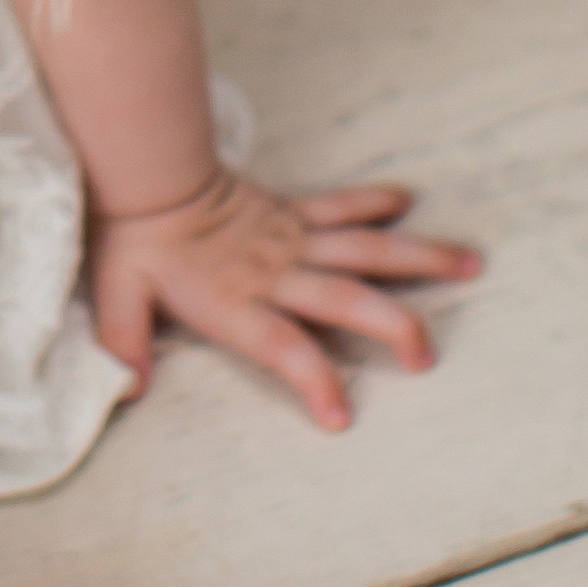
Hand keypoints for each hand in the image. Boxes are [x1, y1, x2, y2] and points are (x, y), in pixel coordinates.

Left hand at [92, 168, 481, 431]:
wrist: (146, 169)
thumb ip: (123, 339)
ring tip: (469, 264)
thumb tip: (126, 387)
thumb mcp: (118, 292)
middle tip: (428, 355)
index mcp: (237, 301)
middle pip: (343, 299)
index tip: (341, 417)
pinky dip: (372, 203)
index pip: (283, 346)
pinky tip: (407, 202)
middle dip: (390, 327)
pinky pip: (338, 207)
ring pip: (362, 250)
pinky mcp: (290, 212)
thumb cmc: (135, 238)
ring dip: (415, 259)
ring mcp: (289, 239)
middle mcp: (275, 272)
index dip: (313, 381)